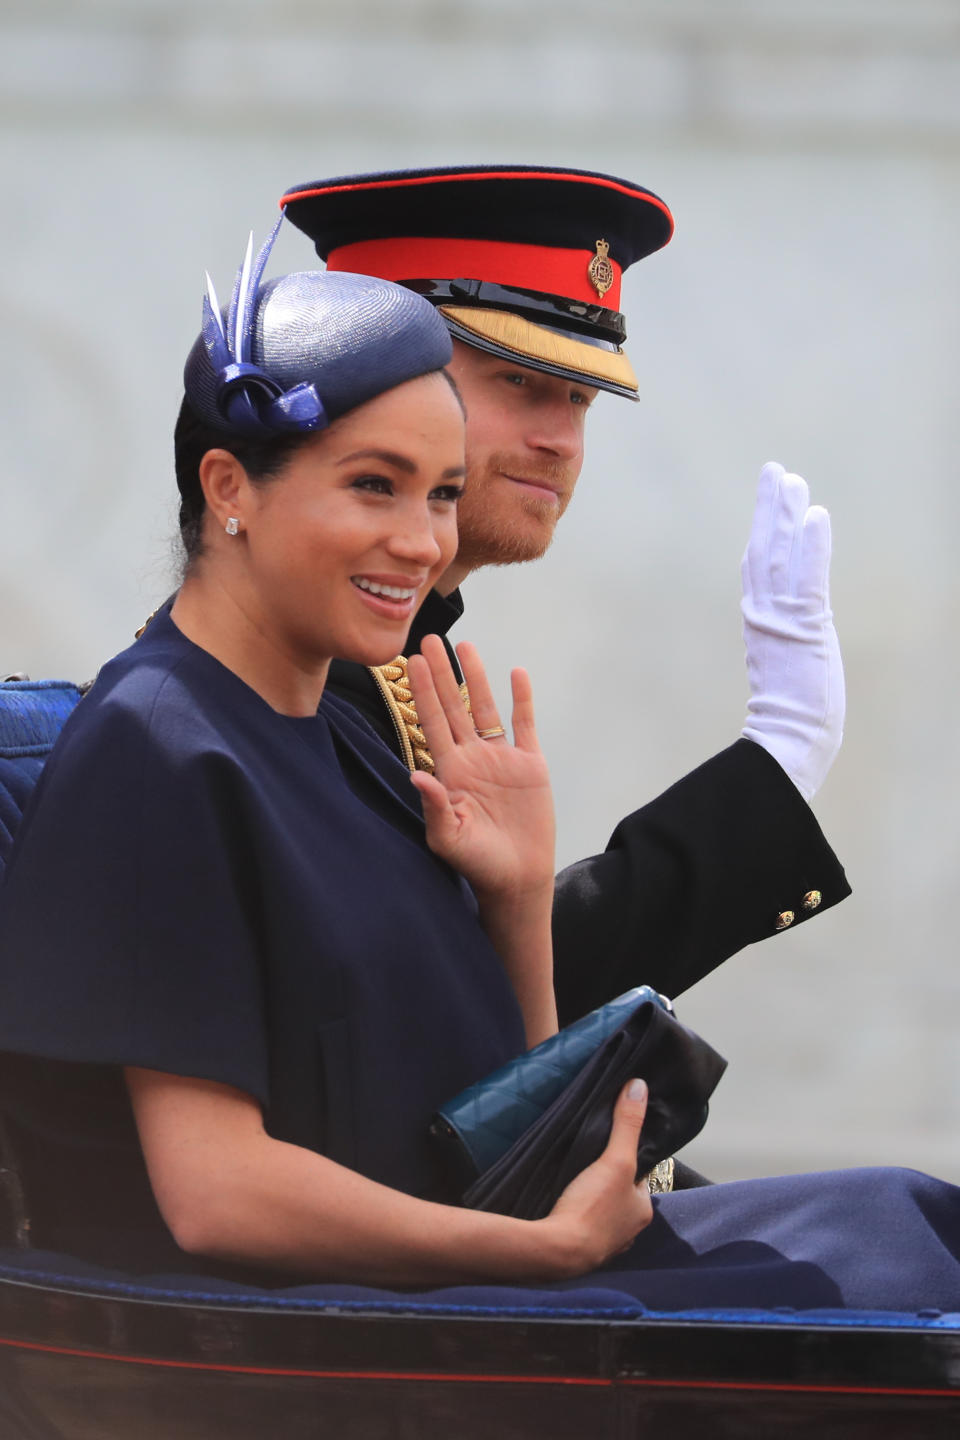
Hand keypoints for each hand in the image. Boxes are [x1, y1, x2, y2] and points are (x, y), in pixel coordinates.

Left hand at [407, 636, 554, 901]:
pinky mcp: (531, 765)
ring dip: (475, 677)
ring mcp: (502, 759)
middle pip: (453, 706)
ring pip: (485, 708)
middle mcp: (472, 758)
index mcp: (450, 771)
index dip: (421, 692)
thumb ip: (435, 806)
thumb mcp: (448, 838)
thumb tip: (418, 774)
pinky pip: (525, 724)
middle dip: (440, 673)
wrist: (516, 878)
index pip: (431, 722)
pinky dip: (522, 699)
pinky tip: (516, 673)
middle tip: (428, 640)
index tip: (409, 662)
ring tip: (465, 645)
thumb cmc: (477, 863)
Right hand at [538, 1079, 653, 1275]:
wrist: (557, 1251)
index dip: (624, 1161)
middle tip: (586, 1165)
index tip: (607, 1149)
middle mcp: (629, 1232)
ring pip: (601, 1214)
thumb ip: (627, 1124)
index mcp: (642, 1212)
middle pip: (618, 1196)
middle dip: (605, 1183)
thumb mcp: (615, 1159)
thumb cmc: (592, 1208)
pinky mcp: (581, 1253)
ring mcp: (604, 1245)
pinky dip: (576, 1218)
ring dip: (590, 1201)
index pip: (638, 1178)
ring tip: (574, 1183)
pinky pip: (582, 1228)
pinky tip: (563, 1206)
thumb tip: (639, 1086)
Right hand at [740, 461, 844, 801]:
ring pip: (780, 555)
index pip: (757, 567)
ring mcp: (782, 620)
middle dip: (768, 508)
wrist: (785, 745)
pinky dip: (812, 546)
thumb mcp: (785, 674)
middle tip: (775, 470)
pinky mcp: (805, 629)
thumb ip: (783, 649)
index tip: (766, 500)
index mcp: (759, 624)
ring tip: (791, 479)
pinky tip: (815, 515)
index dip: (760, 530)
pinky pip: (809, 578)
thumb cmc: (788, 724)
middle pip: (763, 550)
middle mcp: (764, 615)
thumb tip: (788, 642)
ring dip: (785, 515)